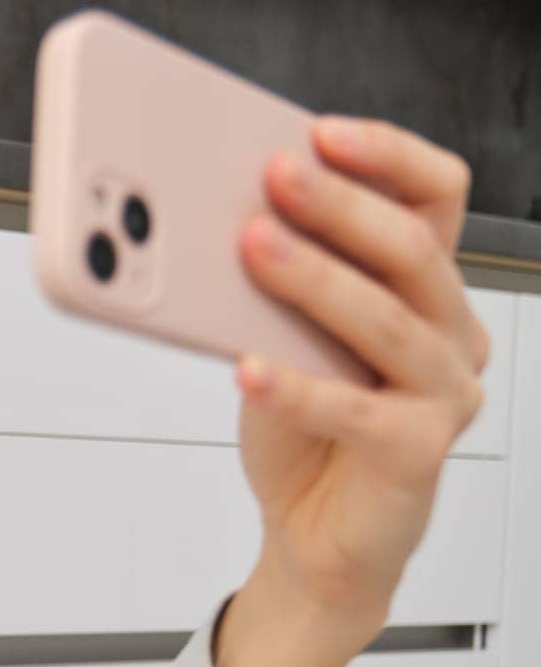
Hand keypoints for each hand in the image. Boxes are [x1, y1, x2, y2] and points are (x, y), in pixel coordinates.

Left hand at [233, 115, 490, 646]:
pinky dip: (296, 386)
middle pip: (412, 248)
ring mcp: (442, 393)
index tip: (320, 132)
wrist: (314, 534)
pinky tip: (249, 367)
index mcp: (424, 287)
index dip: (388, 155)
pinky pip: (356, 410)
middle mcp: (449, 332)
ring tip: (252, 248)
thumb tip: (218, 216)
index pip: (436, 196)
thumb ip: (272, 282)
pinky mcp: (417, 452)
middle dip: (339, 205)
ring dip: (315, 278)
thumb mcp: (280, 334)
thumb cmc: (302, 426)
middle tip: (274, 176)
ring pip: (388, 320)